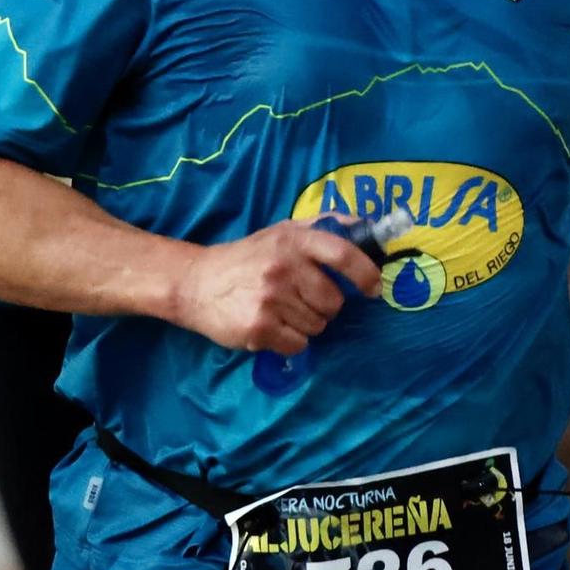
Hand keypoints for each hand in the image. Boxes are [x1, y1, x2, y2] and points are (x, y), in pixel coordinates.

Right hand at [172, 217, 380, 353]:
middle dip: (326, 306)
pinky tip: (273, 326)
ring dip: (307, 324)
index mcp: (294, 240)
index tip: (374, 289)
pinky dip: (291, 341)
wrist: (196, 282)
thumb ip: (324, 226)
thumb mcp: (283, 231)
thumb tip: (365, 225)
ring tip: (282, 311)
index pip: (343, 254)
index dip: (366, 273)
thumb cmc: (248, 257)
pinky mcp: (259, 327)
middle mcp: (284, 267)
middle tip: (304, 300)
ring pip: (317, 325)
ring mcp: (270, 298)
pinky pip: (298, 344)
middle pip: (333, 301)